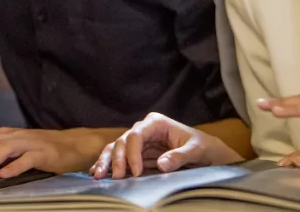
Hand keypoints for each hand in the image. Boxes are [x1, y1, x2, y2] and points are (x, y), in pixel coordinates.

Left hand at [0, 127, 104, 179]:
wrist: (75, 145)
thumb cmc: (42, 151)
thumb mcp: (15, 153)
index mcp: (5, 135)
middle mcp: (15, 136)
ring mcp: (30, 143)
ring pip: (3, 149)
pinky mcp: (44, 152)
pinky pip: (27, 159)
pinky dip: (14, 166)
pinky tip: (4, 174)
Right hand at [90, 112, 242, 179]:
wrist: (203, 152)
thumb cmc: (200, 147)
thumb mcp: (195, 150)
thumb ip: (179, 156)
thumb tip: (161, 164)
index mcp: (156, 122)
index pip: (136, 135)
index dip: (132, 153)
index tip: (136, 172)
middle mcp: (144, 129)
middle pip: (123, 141)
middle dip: (116, 159)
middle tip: (116, 178)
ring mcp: (138, 141)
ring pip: (115, 148)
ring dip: (106, 161)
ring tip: (98, 176)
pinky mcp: (135, 153)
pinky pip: (117, 157)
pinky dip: (107, 164)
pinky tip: (96, 173)